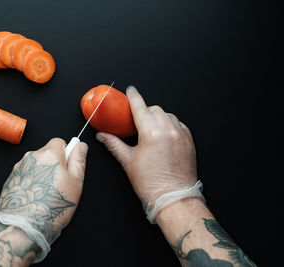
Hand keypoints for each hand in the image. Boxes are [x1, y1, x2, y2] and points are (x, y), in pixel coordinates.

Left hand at [0, 138, 87, 243]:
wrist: (23, 226)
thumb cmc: (50, 207)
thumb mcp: (75, 184)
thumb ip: (79, 161)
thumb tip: (81, 147)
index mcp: (49, 154)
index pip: (59, 141)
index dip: (66, 154)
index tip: (68, 167)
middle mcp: (32, 157)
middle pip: (46, 153)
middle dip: (54, 164)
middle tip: (59, 184)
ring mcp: (19, 168)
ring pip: (35, 164)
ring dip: (41, 173)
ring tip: (46, 194)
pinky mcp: (11, 179)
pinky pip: (26, 175)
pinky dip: (31, 182)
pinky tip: (35, 197)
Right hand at [96, 86, 196, 208]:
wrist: (173, 198)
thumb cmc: (152, 184)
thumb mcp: (127, 161)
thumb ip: (114, 144)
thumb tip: (103, 136)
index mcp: (151, 133)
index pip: (140, 107)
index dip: (133, 97)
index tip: (130, 91)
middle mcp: (168, 130)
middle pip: (154, 109)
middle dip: (144, 112)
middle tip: (136, 122)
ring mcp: (181, 134)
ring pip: (167, 115)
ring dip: (158, 118)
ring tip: (150, 131)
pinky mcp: (189, 140)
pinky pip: (178, 124)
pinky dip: (169, 125)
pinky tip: (163, 135)